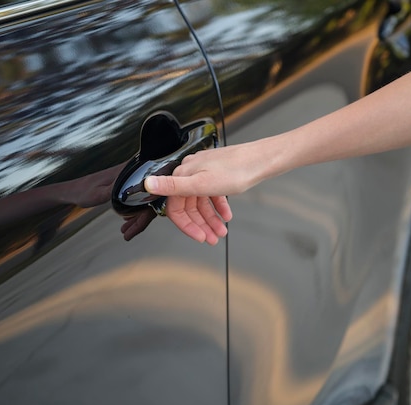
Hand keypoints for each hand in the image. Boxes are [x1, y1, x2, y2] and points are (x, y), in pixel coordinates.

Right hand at [143, 144, 266, 243]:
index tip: (197, 237)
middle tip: (212, 239)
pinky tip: (227, 216)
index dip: (185, 224)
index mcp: (184, 174)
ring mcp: (205, 173)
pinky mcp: (217, 174)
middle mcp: (191, 173)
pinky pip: (213, 195)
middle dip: (201, 225)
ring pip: (202, 203)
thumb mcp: (201, 183)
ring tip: (221, 232)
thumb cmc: (236, 170)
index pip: (175, 206)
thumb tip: (147, 184)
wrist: (262, 159)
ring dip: (211, 219)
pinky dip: (219, 208)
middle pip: (190, 206)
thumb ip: (173, 186)